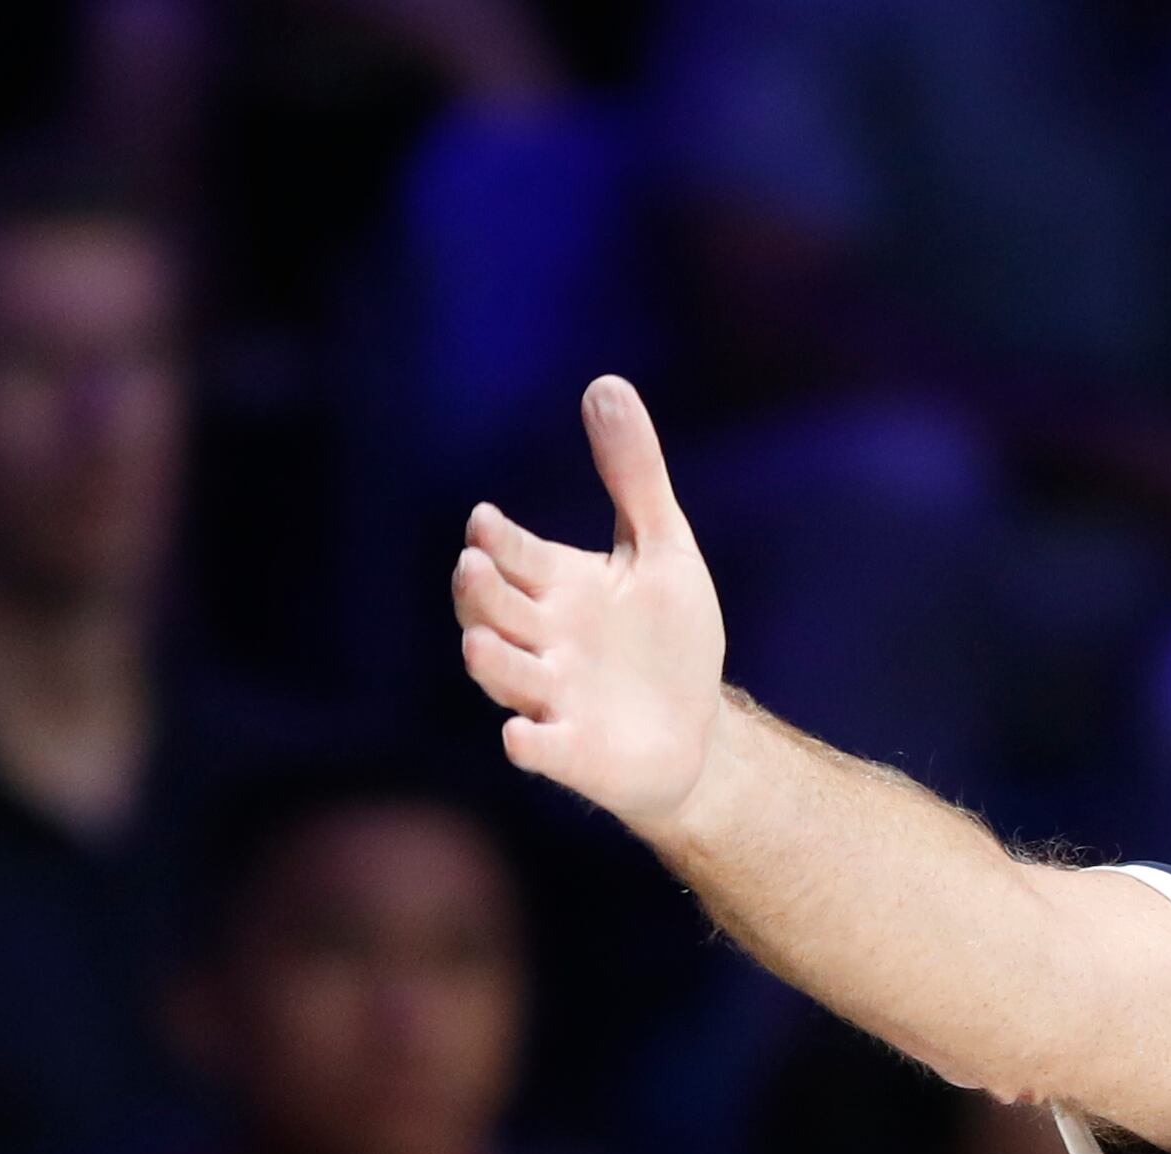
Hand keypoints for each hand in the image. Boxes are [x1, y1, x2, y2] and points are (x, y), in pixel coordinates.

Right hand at [452, 377, 730, 838]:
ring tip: (480, 644)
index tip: (486, 523)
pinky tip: (521, 737)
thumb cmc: (668, 639)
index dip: (498, 540)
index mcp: (557, 585)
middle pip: (494, 609)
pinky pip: (540, 749)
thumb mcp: (661, 549)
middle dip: (480, 591)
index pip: (514, 553)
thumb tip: (606, 383)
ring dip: (490, 661)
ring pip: (505, 675)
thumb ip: (634, 474)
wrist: (696, 731)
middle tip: (474, 566)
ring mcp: (552, 697)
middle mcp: (542, 638)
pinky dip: (529, 744)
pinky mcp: (572, 752)